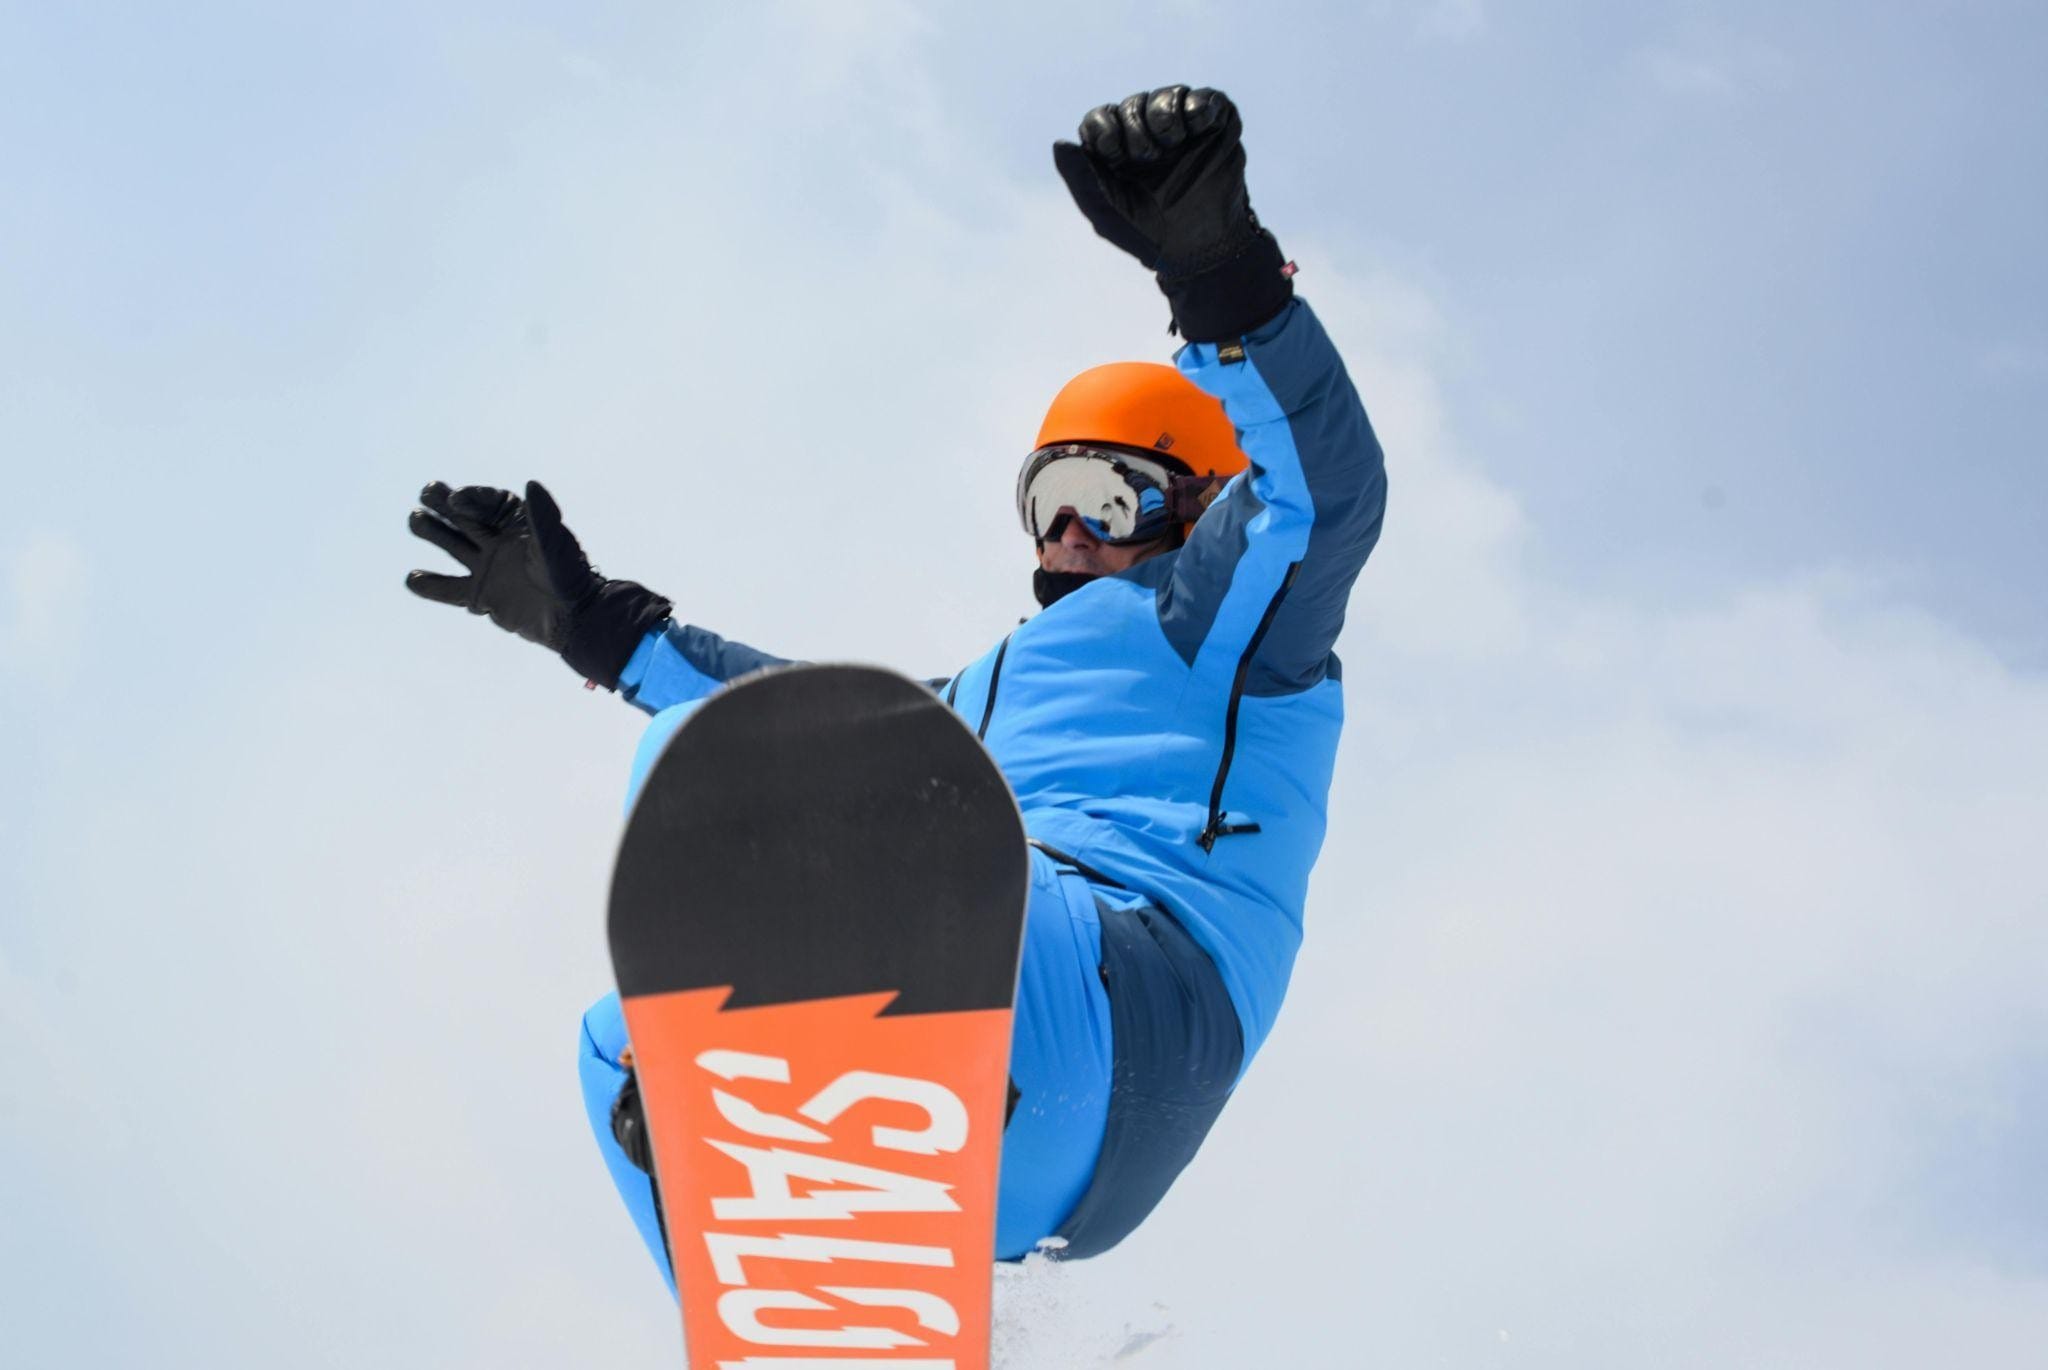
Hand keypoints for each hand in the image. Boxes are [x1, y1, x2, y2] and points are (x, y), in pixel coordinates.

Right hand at [405, 480, 671, 688]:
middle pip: (464, 518)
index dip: (471, 498)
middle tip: (425, 493)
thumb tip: (530, 483)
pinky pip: (450, 589)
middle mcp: (499, 542)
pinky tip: (412, 578)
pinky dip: (431, 585)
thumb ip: (543, 515)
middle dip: (444, 504)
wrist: (574, 618)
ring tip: (415, 520)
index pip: (488, 503)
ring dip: (433, 532)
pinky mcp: (481, 596)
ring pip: (452, 546)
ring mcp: (488, 568)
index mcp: (519, 524)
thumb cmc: (570, 576)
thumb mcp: (556, 543)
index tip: (456, 499)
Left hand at [1053, 85, 1292, 341]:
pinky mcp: (1215, 128)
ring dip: (1164, 113)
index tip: (1114, 152)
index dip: (1103, 127)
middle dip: (1136, 126)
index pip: (1100, 119)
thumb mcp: (1106, 212)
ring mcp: (1182, 131)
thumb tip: (1059, 144)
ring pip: (1168, 96)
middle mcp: (1147, 136)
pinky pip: (1206, 100)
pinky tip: (1199, 125)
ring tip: (1173, 141)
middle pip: (1133, 105)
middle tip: (1149, 156)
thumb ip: (1080, 179)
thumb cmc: (1147, 236)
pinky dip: (1199, 105)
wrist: (1199, 249)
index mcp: (1117, 153)